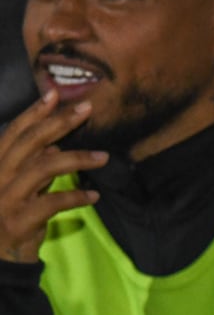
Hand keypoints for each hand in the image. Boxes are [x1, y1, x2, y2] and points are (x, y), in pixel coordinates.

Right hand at [0, 90, 108, 262]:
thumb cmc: (8, 220)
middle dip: (59, 122)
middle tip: (87, 109)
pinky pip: (51, 203)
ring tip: (104, 158)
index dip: (33, 112)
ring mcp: (4, 199)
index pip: (13, 133)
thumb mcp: (18, 189)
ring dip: (77, 159)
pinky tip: (94, 197)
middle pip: (29, 143)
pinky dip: (75, 198)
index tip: (55, 92)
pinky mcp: (18, 222)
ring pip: (42, 168)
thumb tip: (55, 143)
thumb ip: (32, 166)